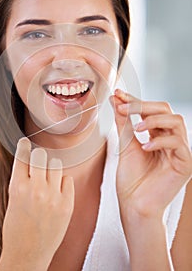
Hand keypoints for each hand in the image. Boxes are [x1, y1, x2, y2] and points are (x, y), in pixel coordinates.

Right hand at [0, 138, 73, 269]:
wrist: (27, 255)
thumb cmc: (16, 229)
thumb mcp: (12, 200)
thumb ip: (21, 180)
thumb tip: (30, 160)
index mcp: (17, 187)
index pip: (22, 155)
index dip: (24, 146)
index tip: (25, 142)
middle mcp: (35, 189)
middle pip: (41, 155)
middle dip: (38, 157)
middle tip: (38, 162)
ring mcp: (53, 196)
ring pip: (56, 164)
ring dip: (51, 169)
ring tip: (48, 180)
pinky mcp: (67, 204)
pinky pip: (68, 179)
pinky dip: (62, 182)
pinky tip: (57, 191)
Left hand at [111, 89, 191, 217]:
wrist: (134, 205)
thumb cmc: (131, 178)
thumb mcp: (125, 144)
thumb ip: (123, 122)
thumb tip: (116, 99)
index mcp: (157, 134)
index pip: (150, 110)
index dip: (135, 100)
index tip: (118, 94)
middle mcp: (170, 139)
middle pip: (165, 110)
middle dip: (143, 106)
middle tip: (124, 107)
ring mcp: (179, 151)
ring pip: (176, 121)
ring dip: (154, 120)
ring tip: (137, 127)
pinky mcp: (185, 163)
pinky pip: (178, 143)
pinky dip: (161, 141)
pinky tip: (146, 146)